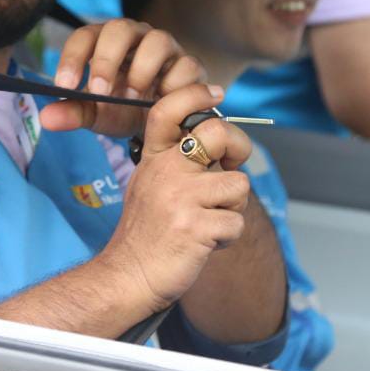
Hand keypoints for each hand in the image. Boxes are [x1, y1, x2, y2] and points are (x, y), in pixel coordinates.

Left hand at [42, 18, 205, 136]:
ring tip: (134, 99)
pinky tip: (164, 103)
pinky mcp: (190, 64)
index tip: (64, 86)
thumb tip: (46, 119)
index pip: (85, 36)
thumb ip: (73, 113)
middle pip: (120, 28)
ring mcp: (166, 47)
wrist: (162, 123)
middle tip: (100, 92)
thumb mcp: (96, 114)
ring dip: (142, 71)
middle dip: (107, 59)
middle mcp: (136, 37)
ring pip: (158, 40)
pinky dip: (173, 85)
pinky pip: (186, 65)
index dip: (73, 57)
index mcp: (106, 43)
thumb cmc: (123, 109)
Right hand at [97, 84, 252, 312]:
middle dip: (239, 148)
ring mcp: (181, 197)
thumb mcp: (151, 185)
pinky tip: (205, 243)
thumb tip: (221, 142)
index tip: (216, 94)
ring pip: (238, 185)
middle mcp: (166, 171)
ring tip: (207, 222)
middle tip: (230, 169)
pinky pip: (237, 222)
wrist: (129, 276)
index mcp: (154, 158)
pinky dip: (228, 237)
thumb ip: (178, 162)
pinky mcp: (196, 226)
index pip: (169, 110)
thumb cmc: (147, 233)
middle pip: (219, 133)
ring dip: (232, 208)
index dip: (195, 94)